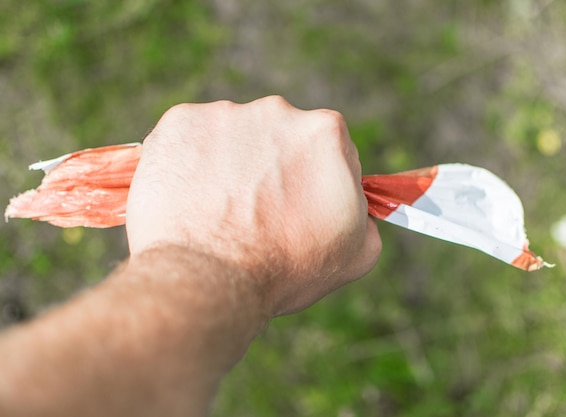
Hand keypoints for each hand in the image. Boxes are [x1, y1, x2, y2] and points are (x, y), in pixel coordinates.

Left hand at [126, 96, 380, 315]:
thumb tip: (362, 209)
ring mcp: (224, 114)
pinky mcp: (179, 123)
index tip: (297, 206)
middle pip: (277, 137)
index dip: (313, 180)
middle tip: (255, 212)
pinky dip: (189, 163)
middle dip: (270, 167)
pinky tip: (190, 200)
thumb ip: (367, 216)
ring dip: (228, 165)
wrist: (208, 280)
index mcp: (325, 132)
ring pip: (231, 137)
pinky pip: (189, 140)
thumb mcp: (356, 252)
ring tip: (218, 212)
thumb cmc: (284, 269)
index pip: (326, 148)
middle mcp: (276, 110)